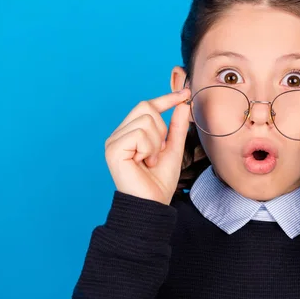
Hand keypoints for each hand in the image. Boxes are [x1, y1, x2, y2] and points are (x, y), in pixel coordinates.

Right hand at [104, 89, 191, 204]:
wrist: (153, 204)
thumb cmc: (160, 181)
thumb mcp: (174, 148)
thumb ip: (177, 126)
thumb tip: (183, 103)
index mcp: (130, 133)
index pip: (147, 106)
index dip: (167, 98)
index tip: (186, 93)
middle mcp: (119, 134)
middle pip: (146, 107)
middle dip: (161, 129)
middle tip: (158, 152)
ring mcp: (114, 141)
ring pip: (145, 120)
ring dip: (156, 143)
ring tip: (150, 161)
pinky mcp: (113, 149)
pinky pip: (139, 134)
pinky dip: (149, 149)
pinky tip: (143, 163)